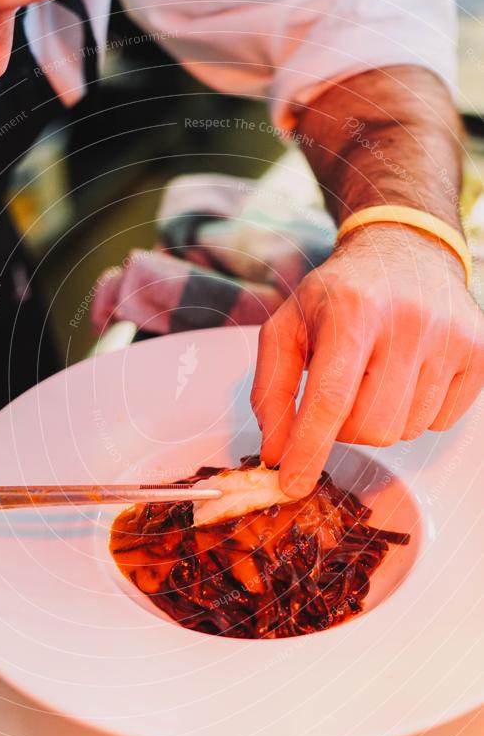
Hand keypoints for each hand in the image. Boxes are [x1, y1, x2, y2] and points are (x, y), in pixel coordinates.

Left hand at [251, 224, 483, 497]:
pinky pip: (441, 422)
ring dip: (380, 420)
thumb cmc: (339, 295)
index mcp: (353, 311)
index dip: (310, 448)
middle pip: (372, 426)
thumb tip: (277, 453)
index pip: (331, 398)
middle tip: (339, 396)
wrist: (405, 250)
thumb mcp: (288, 327)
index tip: (292, 484)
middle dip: (345, 429)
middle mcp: (408, 321)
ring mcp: (451, 337)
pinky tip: (406, 376)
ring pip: (406, 430)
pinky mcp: (479, 352)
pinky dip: (415, 413)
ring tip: (374, 377)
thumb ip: (272, 389)